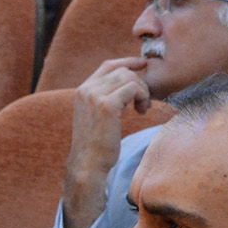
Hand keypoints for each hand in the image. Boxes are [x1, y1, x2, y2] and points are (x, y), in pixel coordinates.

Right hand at [63, 57, 151, 227]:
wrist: (87, 165)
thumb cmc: (97, 147)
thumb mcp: (98, 118)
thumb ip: (106, 100)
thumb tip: (129, 87)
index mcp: (83, 91)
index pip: (108, 65)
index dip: (127, 62)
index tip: (143, 64)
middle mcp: (86, 90)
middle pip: (122, 70)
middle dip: (139, 83)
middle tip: (144, 104)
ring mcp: (95, 96)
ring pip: (129, 78)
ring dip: (143, 91)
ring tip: (143, 109)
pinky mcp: (106, 105)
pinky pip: (133, 88)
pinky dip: (143, 97)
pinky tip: (141, 112)